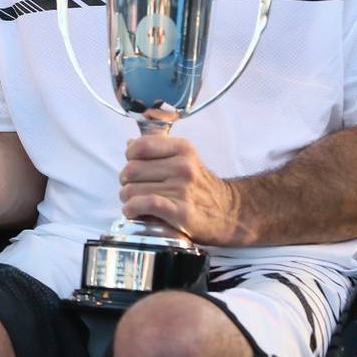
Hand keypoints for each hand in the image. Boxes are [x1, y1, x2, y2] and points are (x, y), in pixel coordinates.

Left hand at [118, 134, 243, 245]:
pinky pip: (145, 204)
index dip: (130, 158)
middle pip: (131, 170)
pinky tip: (132, 211)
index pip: (139, 146)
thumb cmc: (200, 187)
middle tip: (133, 189)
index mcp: (183, 149)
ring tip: (136, 203)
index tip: (135, 166)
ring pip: (133, 189)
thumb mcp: (185, 159)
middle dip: (126, 182)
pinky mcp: (181, 213)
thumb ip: (157, 149)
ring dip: (127, 199)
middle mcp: (184, 166)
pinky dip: (132, 208)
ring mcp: (183, 189)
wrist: (230, 214)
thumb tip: (130, 143)